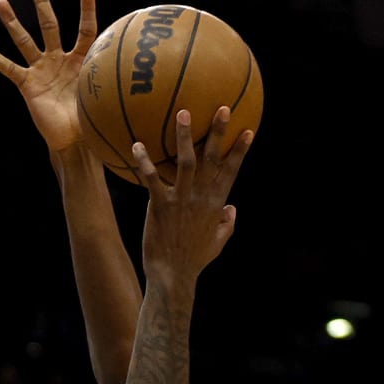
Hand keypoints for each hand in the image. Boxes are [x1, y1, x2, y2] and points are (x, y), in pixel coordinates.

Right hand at [0, 0, 96, 152]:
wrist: (74, 141)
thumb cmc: (91, 119)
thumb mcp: (102, 95)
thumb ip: (109, 80)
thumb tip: (134, 73)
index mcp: (80, 61)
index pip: (85, 31)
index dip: (86, 12)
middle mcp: (58, 60)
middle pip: (49, 26)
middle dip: (42, 5)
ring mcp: (41, 70)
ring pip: (25, 42)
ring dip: (13, 23)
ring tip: (2, 3)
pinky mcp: (27, 84)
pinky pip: (9, 68)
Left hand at [136, 108, 253, 282]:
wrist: (173, 275)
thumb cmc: (194, 260)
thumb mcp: (218, 242)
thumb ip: (227, 223)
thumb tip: (232, 209)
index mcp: (216, 203)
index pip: (232, 171)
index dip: (240, 150)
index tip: (248, 130)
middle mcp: (201, 197)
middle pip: (213, 159)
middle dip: (220, 133)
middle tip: (223, 108)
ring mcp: (181, 200)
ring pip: (185, 162)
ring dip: (185, 137)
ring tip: (183, 113)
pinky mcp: (160, 206)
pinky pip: (152, 179)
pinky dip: (144, 161)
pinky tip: (136, 144)